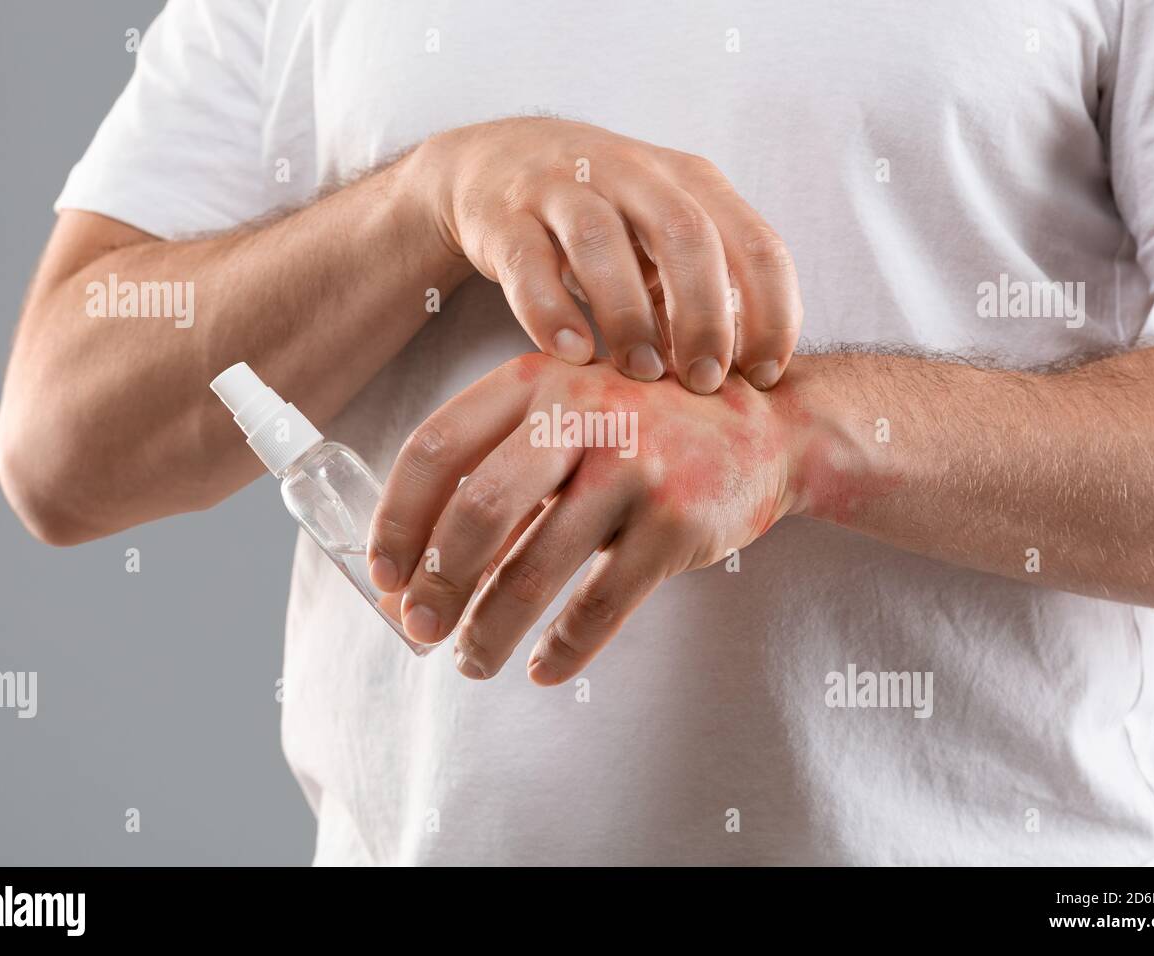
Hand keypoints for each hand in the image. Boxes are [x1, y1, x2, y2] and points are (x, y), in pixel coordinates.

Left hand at [366, 354, 883, 682]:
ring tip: (470, 663)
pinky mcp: (676, 521)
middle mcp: (581, 413)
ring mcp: (634, 466)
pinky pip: (601, 605)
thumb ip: (505, 471)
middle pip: (477, 511)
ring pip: (534, 570)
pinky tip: (543, 669)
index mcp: (537, 380)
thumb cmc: (646, 429)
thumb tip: (421, 570)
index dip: (397, 520)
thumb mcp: (571, 417)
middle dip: (436, 584)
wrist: (770, 427)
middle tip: (417, 629)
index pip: (436, 448)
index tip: (383, 575)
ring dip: (489, 631)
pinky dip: (564, 649)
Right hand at [413, 118, 802, 392]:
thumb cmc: (606, 217)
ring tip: (643, 374)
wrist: (498, 163)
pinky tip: (573, 355)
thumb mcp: (666, 235)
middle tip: (705, 381)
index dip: (771, 312)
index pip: (754, 241)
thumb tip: (747, 372)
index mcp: (691, 181)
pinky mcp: (505, 216)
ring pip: (603, 244)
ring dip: (629, 317)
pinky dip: (551, 313)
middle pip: (686, 236)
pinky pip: (528, 264)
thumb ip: (707, 288)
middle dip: (704, 316)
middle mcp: (634, 173)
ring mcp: (565, 188)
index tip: (763, 374)